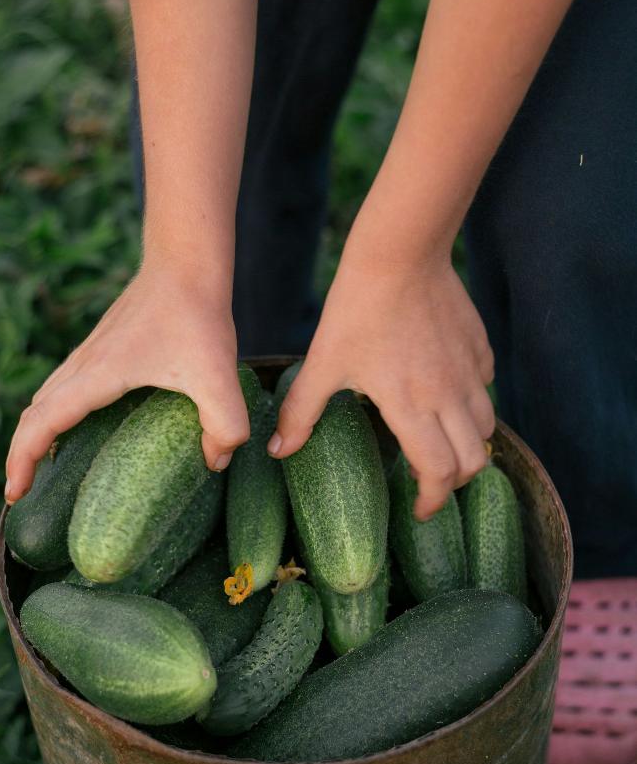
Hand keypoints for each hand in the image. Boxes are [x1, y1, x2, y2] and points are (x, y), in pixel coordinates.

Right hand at [5, 259, 248, 502]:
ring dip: (36, 432)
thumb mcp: (220, 377)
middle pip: (34, 414)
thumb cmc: (197, 316)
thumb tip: (215, 460)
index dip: (23, 460)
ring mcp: (90, 355)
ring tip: (43, 465)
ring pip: (46, 398)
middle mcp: (84, 365)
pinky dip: (56, 412)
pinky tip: (78, 426)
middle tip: (22, 491)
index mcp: (97, 376)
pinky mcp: (104, 349)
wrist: (187, 263)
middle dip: (21, 454)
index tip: (15, 492)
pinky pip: (65, 386)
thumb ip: (226, 425)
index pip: (42, 423)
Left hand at [270, 243, 494, 520]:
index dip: (432, 500)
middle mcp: (449, 396)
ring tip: (443, 445)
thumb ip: (302, 412)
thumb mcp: (323, 363)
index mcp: (411, 407)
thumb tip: (278, 450)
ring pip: (487, 428)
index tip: (418, 509)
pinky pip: (486, 388)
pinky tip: (448, 396)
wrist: (400, 254)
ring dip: (469, 445)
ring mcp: (469, 372)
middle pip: (474, 461)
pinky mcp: (479, 348)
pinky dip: (473, 404)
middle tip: (431, 483)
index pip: (439, 473)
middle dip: (456, 482)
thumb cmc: (357, 310)